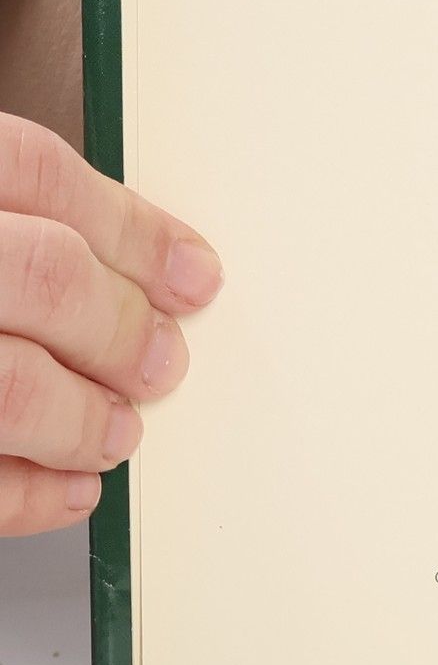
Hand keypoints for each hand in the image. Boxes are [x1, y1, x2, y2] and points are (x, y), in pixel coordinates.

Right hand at [0, 114, 221, 532]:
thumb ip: (1, 222)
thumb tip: (138, 269)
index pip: (34, 172)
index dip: (132, 230)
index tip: (192, 275)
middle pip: (38, 273)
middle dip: (120, 327)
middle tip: (161, 360)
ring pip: (4, 383)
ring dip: (80, 415)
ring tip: (117, 430)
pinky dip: (23, 492)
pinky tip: (65, 489)